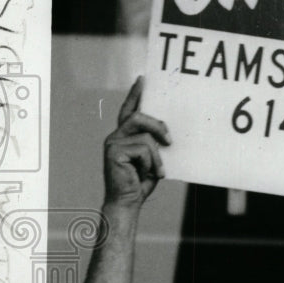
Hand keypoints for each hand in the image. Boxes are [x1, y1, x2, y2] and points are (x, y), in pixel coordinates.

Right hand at [103, 76, 169, 209]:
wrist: (128, 202)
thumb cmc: (141, 182)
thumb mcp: (153, 159)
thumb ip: (155, 143)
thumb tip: (169, 133)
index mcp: (124, 136)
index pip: (129, 110)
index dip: (135, 94)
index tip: (143, 80)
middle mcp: (116, 136)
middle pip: (137, 116)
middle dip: (157, 125)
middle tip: (170, 140)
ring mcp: (113, 143)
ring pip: (144, 134)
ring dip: (157, 154)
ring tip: (159, 169)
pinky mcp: (114, 151)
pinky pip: (143, 148)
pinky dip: (152, 162)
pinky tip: (148, 174)